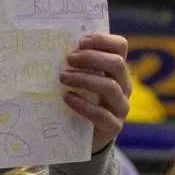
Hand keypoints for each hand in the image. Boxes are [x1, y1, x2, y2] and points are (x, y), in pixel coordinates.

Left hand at [59, 32, 132, 151]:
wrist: (82, 134)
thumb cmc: (78, 97)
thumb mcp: (79, 77)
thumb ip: (74, 63)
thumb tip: (51, 43)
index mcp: (116, 69)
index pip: (120, 46)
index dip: (102, 40)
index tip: (80, 41)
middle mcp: (123, 85)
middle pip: (117, 63)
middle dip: (91, 58)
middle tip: (68, 59)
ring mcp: (120, 106)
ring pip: (110, 87)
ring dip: (84, 79)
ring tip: (62, 77)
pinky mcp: (113, 126)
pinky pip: (102, 114)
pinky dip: (83, 105)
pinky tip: (67, 98)